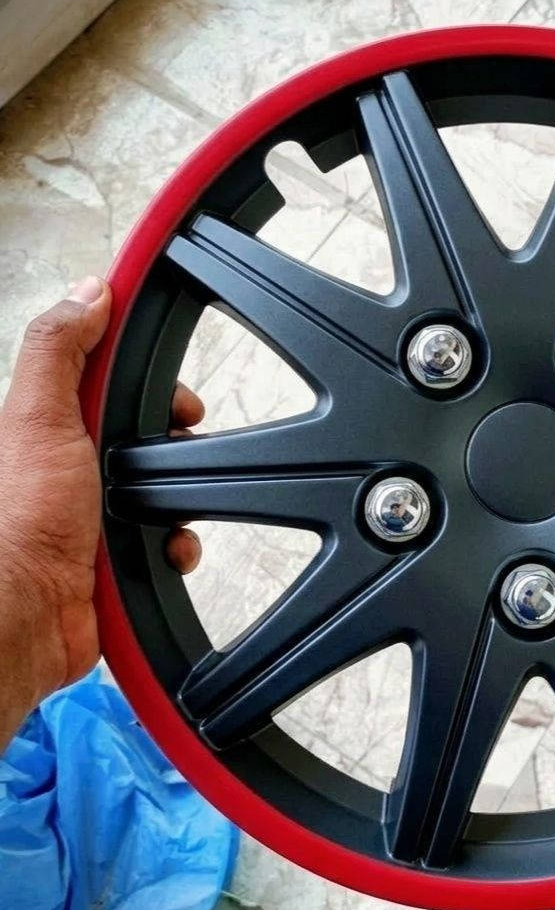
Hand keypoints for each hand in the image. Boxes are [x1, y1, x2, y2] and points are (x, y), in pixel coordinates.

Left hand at [0, 276, 202, 748]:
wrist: (24, 616)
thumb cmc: (17, 523)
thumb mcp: (37, 417)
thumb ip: (60, 350)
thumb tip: (89, 293)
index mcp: (52, 424)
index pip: (106, 373)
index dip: (142, 364)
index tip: (168, 364)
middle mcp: (74, 465)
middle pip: (146, 428)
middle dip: (174, 435)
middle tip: (182, 433)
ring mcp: (96, 512)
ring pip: (164, 484)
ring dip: (179, 495)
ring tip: (170, 503)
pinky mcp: (119, 554)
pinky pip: (169, 538)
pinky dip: (178, 543)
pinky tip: (167, 548)